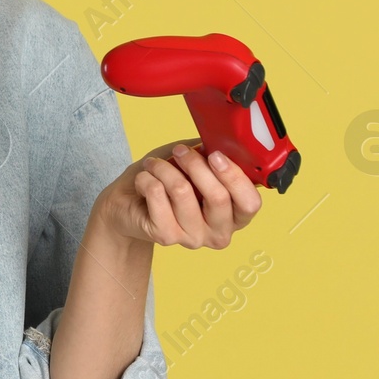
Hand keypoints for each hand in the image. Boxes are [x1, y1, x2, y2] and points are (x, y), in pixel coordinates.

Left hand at [92, 139, 262, 248]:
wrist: (128, 203)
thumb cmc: (166, 181)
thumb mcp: (194, 163)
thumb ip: (212, 155)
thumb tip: (222, 141)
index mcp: (235, 215)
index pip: (250, 202)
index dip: (234, 176)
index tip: (215, 155)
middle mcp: (219, 232)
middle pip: (218, 197)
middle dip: (195, 164)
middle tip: (179, 151)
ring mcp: (193, 238)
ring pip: (182, 191)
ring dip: (164, 168)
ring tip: (154, 164)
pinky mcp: (166, 237)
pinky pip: (157, 194)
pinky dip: (147, 178)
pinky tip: (144, 180)